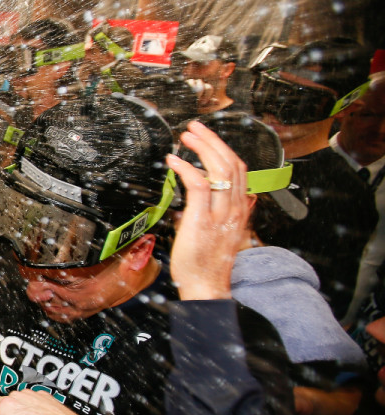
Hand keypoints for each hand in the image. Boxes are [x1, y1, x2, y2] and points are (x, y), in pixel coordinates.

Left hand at [165, 121, 250, 300]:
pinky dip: (186, 168)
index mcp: (239, 209)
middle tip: (195, 128)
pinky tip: (174, 161)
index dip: (224, 149)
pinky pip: (198, 186)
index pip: (240, 169)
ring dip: (201, 148)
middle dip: (212, 141)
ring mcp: (220, 214)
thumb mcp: (223, 232)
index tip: (208, 137)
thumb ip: (226, 212)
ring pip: (218, 169)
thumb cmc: (208, 263)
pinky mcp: (203, 220)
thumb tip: (222, 194)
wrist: (207, 286)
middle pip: (231, 163)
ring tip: (186, 136)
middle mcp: (234, 208)